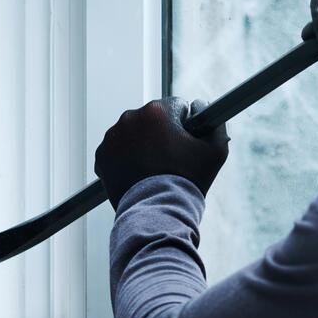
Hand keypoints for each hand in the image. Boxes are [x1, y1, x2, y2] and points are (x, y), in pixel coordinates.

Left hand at [94, 97, 229, 209]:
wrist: (158, 211)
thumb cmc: (188, 180)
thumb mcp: (215, 151)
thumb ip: (215, 124)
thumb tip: (203, 107)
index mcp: (157, 111)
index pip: (176, 107)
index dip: (185, 126)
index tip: (185, 142)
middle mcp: (130, 118)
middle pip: (151, 119)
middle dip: (161, 134)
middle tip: (170, 159)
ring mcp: (112, 137)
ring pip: (132, 134)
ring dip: (142, 145)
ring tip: (154, 168)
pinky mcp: (101, 156)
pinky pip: (116, 151)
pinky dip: (125, 159)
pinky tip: (138, 173)